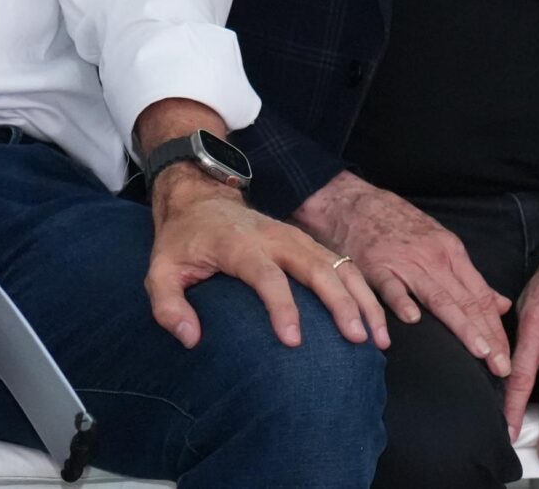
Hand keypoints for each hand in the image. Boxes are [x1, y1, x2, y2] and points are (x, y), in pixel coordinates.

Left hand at [146, 171, 385, 351]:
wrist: (203, 198)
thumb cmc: (183, 240)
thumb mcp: (160, 270)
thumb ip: (168, 306)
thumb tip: (190, 339)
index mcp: (240, 245)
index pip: (267, 276)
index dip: (281, 307)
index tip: (294, 341)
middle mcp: (275, 238)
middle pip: (316, 267)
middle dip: (340, 302)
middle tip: (356, 337)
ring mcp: (296, 238)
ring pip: (338, 264)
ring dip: (361, 298)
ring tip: (377, 335)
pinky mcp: (307, 243)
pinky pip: (342, 264)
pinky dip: (362, 290)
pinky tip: (375, 319)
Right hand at [296, 172, 510, 373]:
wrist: (356, 202)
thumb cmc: (399, 226)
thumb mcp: (440, 244)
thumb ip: (468, 278)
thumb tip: (501, 303)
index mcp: (451, 253)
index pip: (481, 297)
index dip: (496, 329)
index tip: (507, 357)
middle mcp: (434, 259)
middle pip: (466, 302)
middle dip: (487, 336)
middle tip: (502, 367)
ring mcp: (406, 262)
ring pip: (439, 298)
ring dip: (461, 326)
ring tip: (478, 352)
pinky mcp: (376, 266)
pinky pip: (391, 287)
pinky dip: (402, 303)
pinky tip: (413, 321)